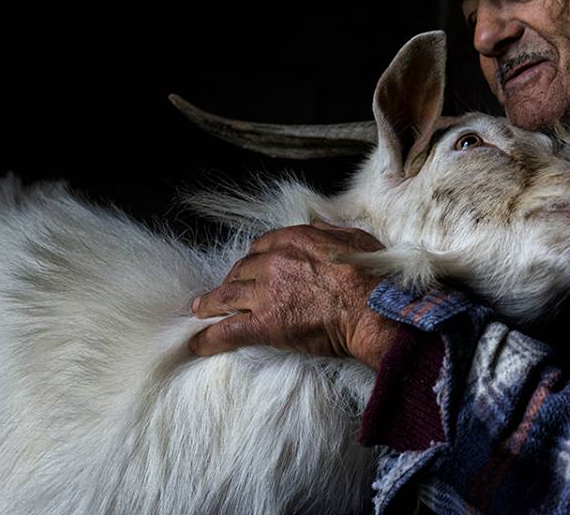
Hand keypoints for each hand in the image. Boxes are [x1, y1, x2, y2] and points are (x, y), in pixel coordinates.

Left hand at [189, 221, 399, 369]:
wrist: (372, 311)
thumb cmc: (372, 278)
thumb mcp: (355, 239)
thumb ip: (330, 231)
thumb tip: (317, 225)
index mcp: (295, 239)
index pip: (262, 245)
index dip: (254, 259)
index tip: (251, 269)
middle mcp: (275, 261)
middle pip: (241, 269)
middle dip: (232, 280)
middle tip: (225, 291)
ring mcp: (266, 292)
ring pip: (226, 295)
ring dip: (210, 304)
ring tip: (199, 311)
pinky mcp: (264, 323)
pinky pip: (227, 330)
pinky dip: (209, 338)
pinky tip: (197, 345)